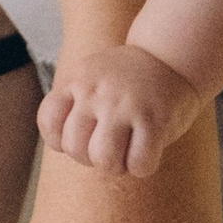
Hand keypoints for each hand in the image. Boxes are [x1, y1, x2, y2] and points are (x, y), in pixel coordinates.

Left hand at [36, 40, 204, 178]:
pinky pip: (138, 164)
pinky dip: (142, 167)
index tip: (83, 135)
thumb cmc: (128, 81)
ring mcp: (125, 105)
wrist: (173, 56)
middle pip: (75, 148)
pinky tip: (149, 151)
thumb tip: (64, 146)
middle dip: (90, 158)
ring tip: (126, 153)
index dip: (61, 140)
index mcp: (77, 80)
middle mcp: (96, 91)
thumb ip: (74, 106)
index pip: (49, 122)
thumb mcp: (92, 78)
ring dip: (116, 167)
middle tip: (110, 146)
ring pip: (103, 160)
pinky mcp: (154, 120)